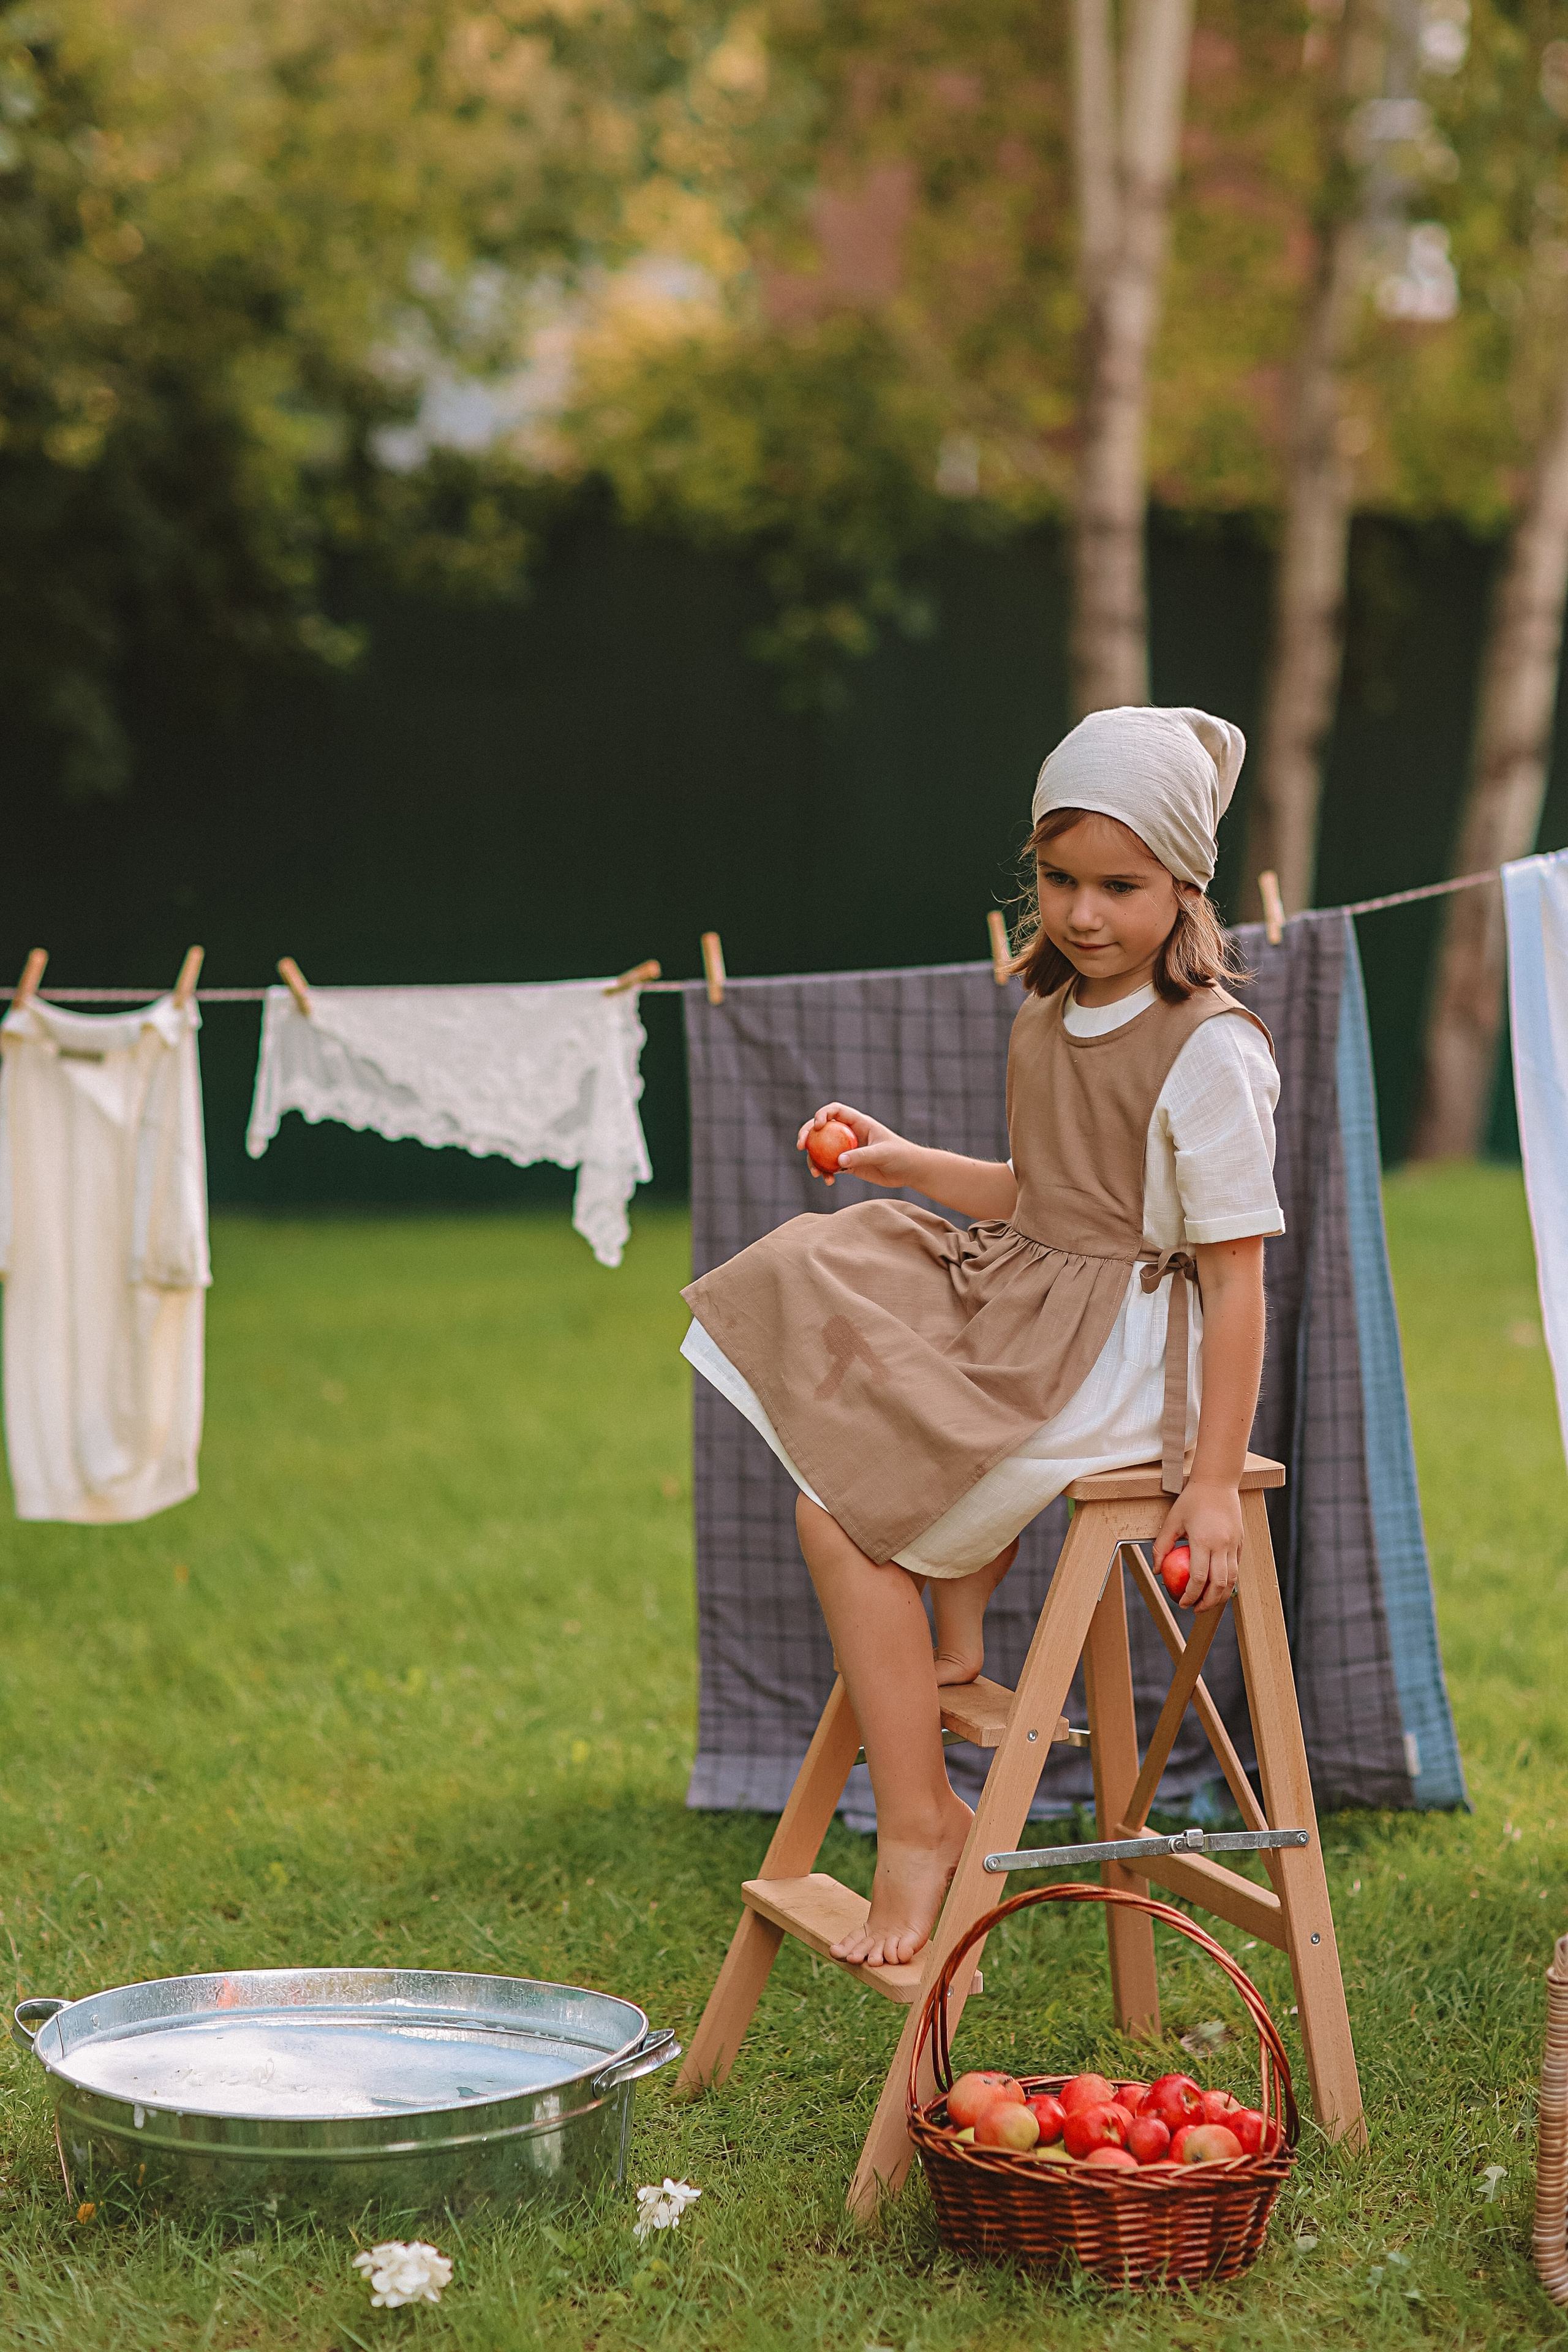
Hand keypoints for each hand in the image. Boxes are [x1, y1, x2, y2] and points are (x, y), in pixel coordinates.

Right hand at [796, 1102, 922, 1188]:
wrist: (909, 1171)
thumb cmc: (901, 1156)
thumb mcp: (882, 1153)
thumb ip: (861, 1156)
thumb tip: (838, 1161)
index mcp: (858, 1122)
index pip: (835, 1111)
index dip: (821, 1114)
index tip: (816, 1127)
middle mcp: (849, 1133)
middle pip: (822, 1129)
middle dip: (807, 1135)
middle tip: (801, 1147)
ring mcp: (847, 1149)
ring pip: (822, 1150)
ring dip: (814, 1159)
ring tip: (816, 1173)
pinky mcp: (848, 1164)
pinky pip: (830, 1166)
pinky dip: (825, 1172)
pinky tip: (828, 1181)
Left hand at [1153, 1480, 1243, 1610]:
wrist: (1217, 1482)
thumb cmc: (1191, 1500)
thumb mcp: (1172, 1520)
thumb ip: (1162, 1546)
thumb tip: (1156, 1570)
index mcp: (1203, 1541)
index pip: (1198, 1578)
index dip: (1191, 1595)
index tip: (1182, 1603)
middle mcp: (1222, 1545)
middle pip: (1218, 1585)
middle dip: (1207, 1602)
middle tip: (1195, 1609)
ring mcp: (1234, 1544)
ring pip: (1232, 1579)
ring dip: (1220, 1596)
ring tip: (1208, 1603)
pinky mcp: (1241, 1542)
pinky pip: (1237, 1567)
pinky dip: (1229, 1581)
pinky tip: (1218, 1586)